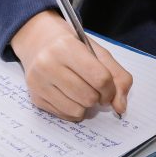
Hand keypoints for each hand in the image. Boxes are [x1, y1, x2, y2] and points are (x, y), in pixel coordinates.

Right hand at [11, 10, 132, 120]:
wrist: (39, 41)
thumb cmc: (72, 46)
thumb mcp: (97, 51)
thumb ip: (117, 76)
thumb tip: (120, 107)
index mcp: (66, 47)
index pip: (100, 78)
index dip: (111, 89)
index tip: (109, 89)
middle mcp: (48, 64)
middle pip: (89, 97)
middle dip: (98, 97)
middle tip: (93, 88)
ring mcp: (38, 82)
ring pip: (77, 110)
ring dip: (86, 105)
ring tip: (81, 90)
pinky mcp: (35, 97)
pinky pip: (65, 115)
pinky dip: (74, 109)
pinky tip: (69, 95)